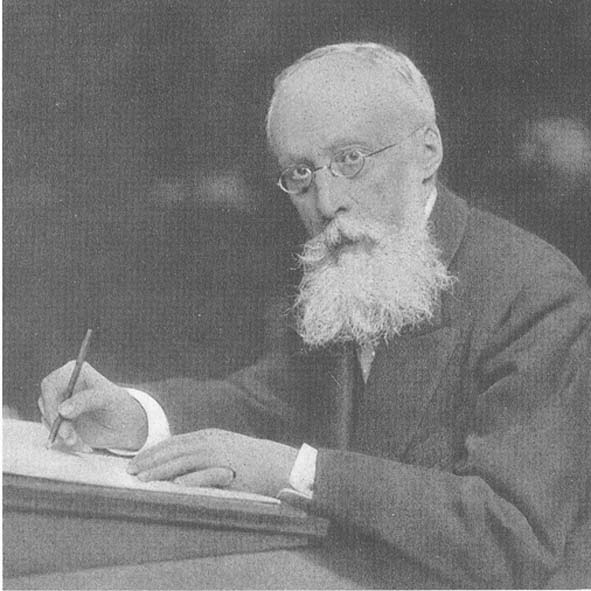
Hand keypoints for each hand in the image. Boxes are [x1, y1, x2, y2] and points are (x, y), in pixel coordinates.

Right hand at [39, 361, 147, 450]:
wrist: (126, 426)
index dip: (51, 401)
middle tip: (70, 438)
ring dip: (62, 434)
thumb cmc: (120, 406)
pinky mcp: (60, 420)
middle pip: (45, 403)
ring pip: (48, 420)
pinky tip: (81, 443)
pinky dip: (65, 440)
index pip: (51, 384)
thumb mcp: (108, 399)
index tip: (60, 417)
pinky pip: (53, 431)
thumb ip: (87, 400)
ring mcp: (60, 403)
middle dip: (56, 423)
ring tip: (80, 442)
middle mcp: (64, 386)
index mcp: (75, 372)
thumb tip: (62, 409)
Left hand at [128, 429, 298, 496]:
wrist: (277, 463)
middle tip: (131, 471)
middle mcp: (211, 441)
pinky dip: (191, 479)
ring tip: (144, 479)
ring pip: (184, 461)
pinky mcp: (230, 468)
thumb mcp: (223, 450)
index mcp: (208, 436)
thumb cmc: (250, 461)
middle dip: (150, 460)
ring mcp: (220, 454)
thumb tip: (180, 468)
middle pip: (174, 449)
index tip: (136, 461)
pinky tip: (176, 486)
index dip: (153, 451)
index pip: (174, 442)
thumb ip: (203, 455)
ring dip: (162, 470)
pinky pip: (206, 474)